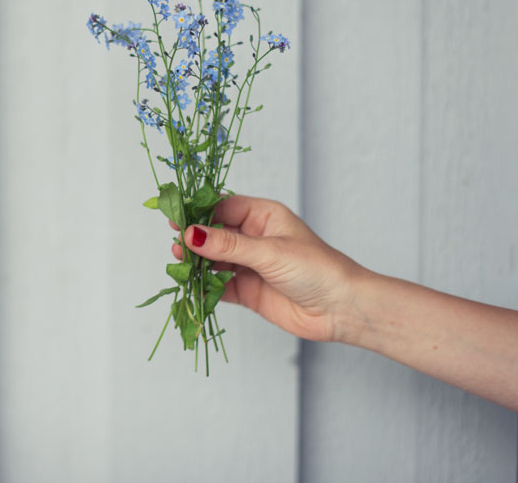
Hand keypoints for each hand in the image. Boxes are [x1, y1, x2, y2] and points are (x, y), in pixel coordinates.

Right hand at [172, 195, 368, 341]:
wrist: (341, 309)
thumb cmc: (317, 269)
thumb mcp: (269, 252)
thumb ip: (228, 245)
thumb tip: (191, 234)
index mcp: (264, 216)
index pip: (223, 208)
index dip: (199, 212)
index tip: (177, 218)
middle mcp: (255, 238)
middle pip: (215, 234)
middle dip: (194, 238)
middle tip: (175, 243)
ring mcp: (251, 265)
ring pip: (214, 260)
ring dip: (197, 262)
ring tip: (179, 263)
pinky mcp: (248, 291)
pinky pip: (219, 285)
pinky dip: (205, 286)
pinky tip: (193, 284)